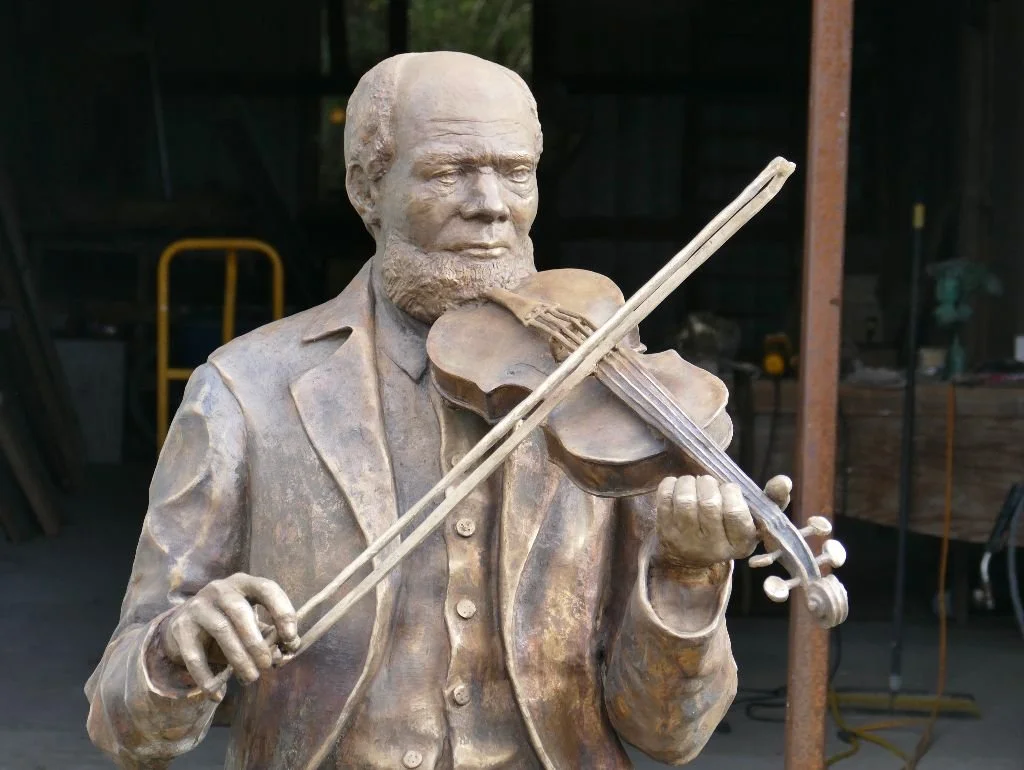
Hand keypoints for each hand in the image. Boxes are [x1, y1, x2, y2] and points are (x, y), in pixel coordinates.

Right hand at [161, 573, 298, 699]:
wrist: (184, 625)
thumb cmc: (228, 623)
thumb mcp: (249, 623)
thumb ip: (269, 635)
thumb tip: (288, 651)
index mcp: (244, 583)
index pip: (267, 588)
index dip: (282, 611)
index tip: (290, 637)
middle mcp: (220, 589)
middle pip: (240, 611)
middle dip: (256, 641)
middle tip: (267, 665)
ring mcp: (197, 606)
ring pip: (221, 630)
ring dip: (238, 658)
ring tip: (250, 677)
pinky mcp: (180, 628)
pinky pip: (194, 655)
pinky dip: (207, 678)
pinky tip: (218, 695)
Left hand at [654, 474, 791, 572]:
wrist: (691, 557)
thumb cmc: (729, 528)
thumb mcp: (755, 520)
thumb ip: (773, 499)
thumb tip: (784, 481)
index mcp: (740, 544)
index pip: (736, 513)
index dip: (732, 493)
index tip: (729, 489)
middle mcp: (713, 547)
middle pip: (709, 504)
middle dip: (710, 484)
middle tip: (709, 483)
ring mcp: (686, 541)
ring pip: (686, 500)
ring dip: (690, 482)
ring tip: (694, 482)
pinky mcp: (665, 531)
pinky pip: (665, 498)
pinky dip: (671, 484)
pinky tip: (679, 486)